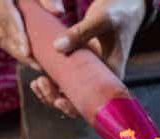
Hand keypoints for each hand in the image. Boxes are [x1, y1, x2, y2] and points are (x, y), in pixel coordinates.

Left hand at [0, 0, 144, 117]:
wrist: (122, 8)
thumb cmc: (118, 15)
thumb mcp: (101, 20)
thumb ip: (80, 33)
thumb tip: (57, 47)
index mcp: (111, 77)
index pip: (94, 104)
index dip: (75, 108)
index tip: (59, 101)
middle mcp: (100, 81)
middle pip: (77, 104)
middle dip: (55, 99)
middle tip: (41, 83)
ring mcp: (89, 75)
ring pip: (68, 95)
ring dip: (50, 94)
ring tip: (37, 82)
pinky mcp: (80, 68)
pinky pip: (64, 83)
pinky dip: (51, 84)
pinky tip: (37, 80)